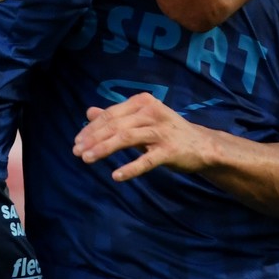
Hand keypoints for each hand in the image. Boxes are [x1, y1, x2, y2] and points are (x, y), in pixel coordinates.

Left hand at [74, 93, 212, 180]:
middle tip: (76, 152)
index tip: (77, 141)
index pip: (111, 114)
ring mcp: (162, 131)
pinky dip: (130, 168)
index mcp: (143, 102)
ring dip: (104, 149)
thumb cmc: (167, 132)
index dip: (92, 128)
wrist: (201, 145)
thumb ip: (116, 116)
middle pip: (115, 125)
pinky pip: (146, 160)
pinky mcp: (170, 150)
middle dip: (93, 138)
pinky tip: (116, 176)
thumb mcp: (141, 120)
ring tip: (87, 159)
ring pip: (126, 138)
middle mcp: (151, 112)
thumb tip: (89, 112)